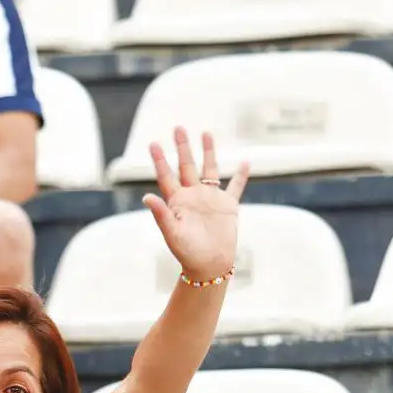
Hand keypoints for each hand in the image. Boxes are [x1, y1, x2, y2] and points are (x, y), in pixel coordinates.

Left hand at [142, 128, 248, 282]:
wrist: (209, 265)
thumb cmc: (187, 252)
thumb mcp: (172, 233)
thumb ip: (161, 214)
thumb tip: (146, 197)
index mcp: (177, 202)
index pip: (167, 176)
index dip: (160, 160)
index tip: (153, 143)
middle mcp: (193, 196)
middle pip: (187, 166)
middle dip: (183, 147)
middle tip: (178, 127)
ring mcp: (211, 199)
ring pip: (209, 169)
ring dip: (208, 152)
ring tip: (206, 132)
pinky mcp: (228, 206)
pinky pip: (236, 187)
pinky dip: (242, 175)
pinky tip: (246, 162)